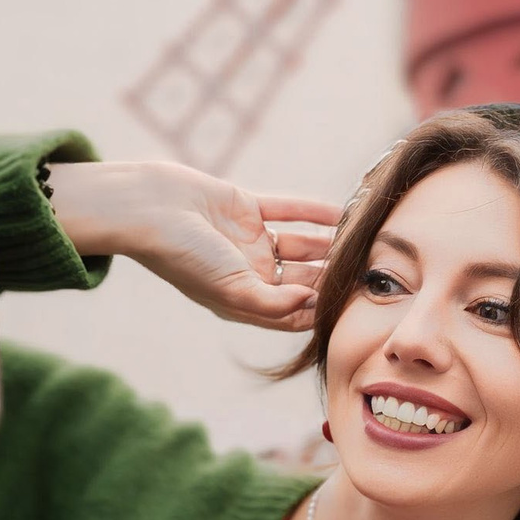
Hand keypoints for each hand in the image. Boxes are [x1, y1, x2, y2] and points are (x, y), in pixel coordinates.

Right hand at [50, 160, 339, 330]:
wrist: (148, 208)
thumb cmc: (182, 256)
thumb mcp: (230, 290)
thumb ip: (274, 303)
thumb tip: (314, 304)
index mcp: (242, 299)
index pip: (294, 311)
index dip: (323, 309)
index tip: (355, 304)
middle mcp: (249, 273)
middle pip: (302, 278)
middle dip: (333, 277)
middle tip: (371, 271)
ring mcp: (248, 240)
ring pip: (301, 245)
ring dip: (329, 243)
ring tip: (364, 240)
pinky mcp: (246, 207)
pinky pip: (289, 210)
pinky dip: (314, 211)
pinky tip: (342, 211)